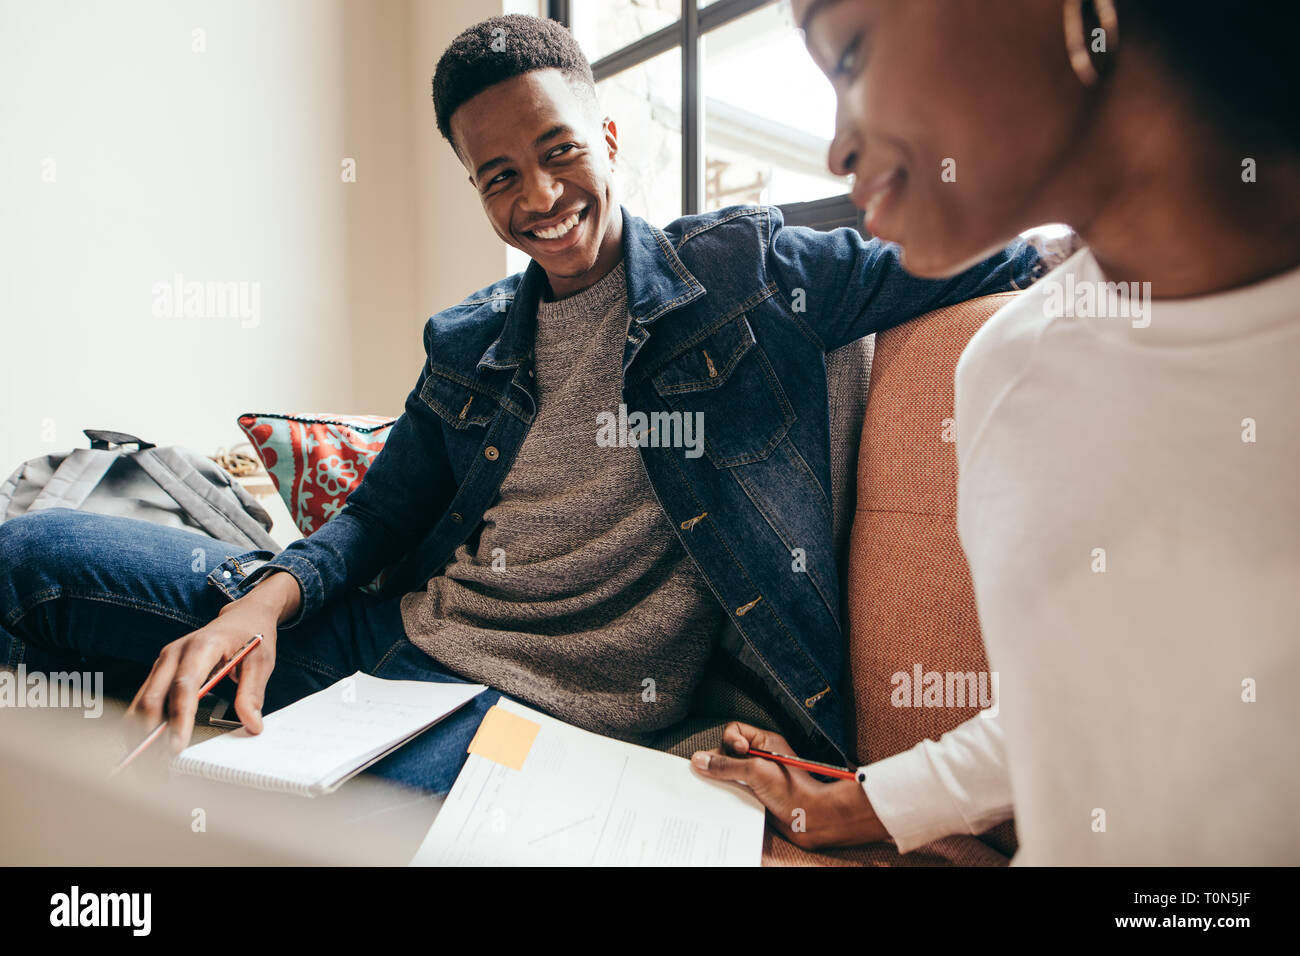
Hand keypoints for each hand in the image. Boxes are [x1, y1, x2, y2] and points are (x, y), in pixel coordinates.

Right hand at [126, 595, 283, 756]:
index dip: (178, 719)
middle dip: (150, 737)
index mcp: (202, 646)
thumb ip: (253, 692)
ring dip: (139, 737)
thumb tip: (252, 725)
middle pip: (151, 698)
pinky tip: (145, 751)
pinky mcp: (159, 672)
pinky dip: (140, 728)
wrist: (243, 615)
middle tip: (156, 771)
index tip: (176, 748)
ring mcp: (162, 662)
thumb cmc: (253, 635)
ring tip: (147, 770)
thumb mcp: (261, 661)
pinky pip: (142, 702)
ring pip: (140, 703)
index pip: (184, 686)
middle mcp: (174, 653)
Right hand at [691, 722, 888, 849]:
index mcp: (764, 742)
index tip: (737, 751)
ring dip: (724, 779)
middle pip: (727, 752)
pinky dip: (728, 793)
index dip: (730, 740)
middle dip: (722, 761)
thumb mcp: (756, 771)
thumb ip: (726, 765)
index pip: (735, 731)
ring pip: (729, 772)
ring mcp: (757, 776)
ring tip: (726, 786)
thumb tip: (700, 760)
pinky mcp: (755, 794)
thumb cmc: (794, 789)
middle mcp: (759, 756)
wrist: (810, 817)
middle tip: (726, 772)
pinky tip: (730, 798)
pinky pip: (734, 788)